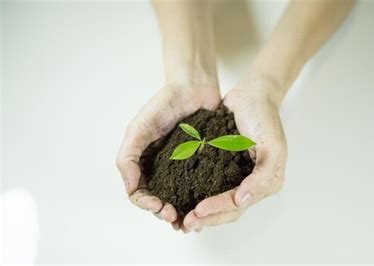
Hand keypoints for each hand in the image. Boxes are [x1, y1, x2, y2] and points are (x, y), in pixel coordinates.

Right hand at [116, 82, 219, 229]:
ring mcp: (183, 168)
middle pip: (158, 200)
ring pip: (179, 199)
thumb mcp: (141, 126)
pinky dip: (201, 201)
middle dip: (164, 213)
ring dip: (182, 213)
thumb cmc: (165, 103)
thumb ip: (130, 155)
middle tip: (176, 217)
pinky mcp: (203, 164)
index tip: (159, 206)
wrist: (195, 87)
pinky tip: (206, 208)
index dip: (146, 204)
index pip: (138, 192)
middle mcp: (162, 169)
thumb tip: (131, 186)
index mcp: (144, 162)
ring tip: (190, 222)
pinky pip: (201, 187)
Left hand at [181, 78, 287, 230]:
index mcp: (266, 182)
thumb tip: (243, 201)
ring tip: (180, 218)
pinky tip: (182, 199)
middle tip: (185, 223)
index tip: (197, 210)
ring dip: (201, 213)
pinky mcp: (222, 167)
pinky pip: (209, 186)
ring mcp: (236, 176)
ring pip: (217, 202)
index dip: (218, 210)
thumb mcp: (273, 145)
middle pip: (227, 210)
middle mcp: (251, 184)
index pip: (239, 204)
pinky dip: (197, 195)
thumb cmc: (264, 117)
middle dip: (206, 218)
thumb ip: (264, 175)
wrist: (252, 94)